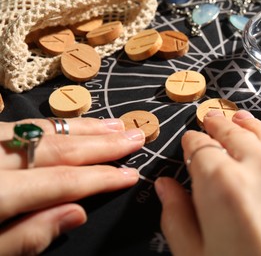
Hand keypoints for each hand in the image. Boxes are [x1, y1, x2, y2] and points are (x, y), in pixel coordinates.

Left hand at [0, 117, 144, 254]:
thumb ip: (25, 237)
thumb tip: (75, 215)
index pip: (62, 181)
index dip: (101, 178)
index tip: (130, 175)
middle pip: (58, 148)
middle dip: (102, 144)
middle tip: (134, 138)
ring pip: (42, 130)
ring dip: (83, 129)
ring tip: (114, 126)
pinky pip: (24, 125)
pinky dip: (54, 125)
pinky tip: (71, 126)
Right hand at [155, 110, 260, 255]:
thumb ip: (177, 217)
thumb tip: (166, 188)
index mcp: (223, 186)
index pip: (200, 147)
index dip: (192, 142)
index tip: (191, 142)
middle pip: (235, 134)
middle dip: (220, 125)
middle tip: (212, 119)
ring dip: (252, 129)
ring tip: (242, 120)